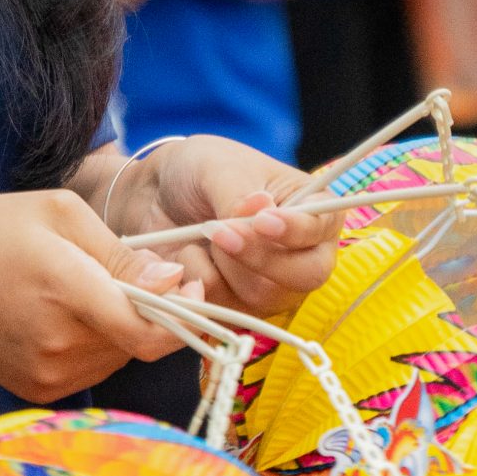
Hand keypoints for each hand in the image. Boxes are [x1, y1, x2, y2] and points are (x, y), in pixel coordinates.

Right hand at [0, 189, 192, 403]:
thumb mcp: (55, 213)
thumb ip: (119, 252)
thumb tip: (174, 281)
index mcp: (66, 290)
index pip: (149, 331)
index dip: (184, 313)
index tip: (191, 284)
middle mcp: (61, 344)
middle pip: (139, 341)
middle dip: (148, 309)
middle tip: (124, 272)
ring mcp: (49, 374)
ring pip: (119, 355)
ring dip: (120, 326)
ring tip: (80, 289)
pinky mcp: (39, 390)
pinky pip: (92, 368)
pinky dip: (94, 343)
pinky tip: (60, 314)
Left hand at [119, 134, 340, 318]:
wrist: (155, 197)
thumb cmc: (199, 172)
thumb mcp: (215, 167)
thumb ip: (237, 193)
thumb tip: (258, 210)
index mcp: (313, 212)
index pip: (321, 228)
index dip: (295, 229)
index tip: (262, 220)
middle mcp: (301, 256)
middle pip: (304, 276)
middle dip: (259, 256)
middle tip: (219, 232)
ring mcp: (271, 288)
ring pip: (259, 294)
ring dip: (222, 263)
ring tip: (202, 231)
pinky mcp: (237, 308)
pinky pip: (222, 308)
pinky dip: (197, 279)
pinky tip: (189, 253)